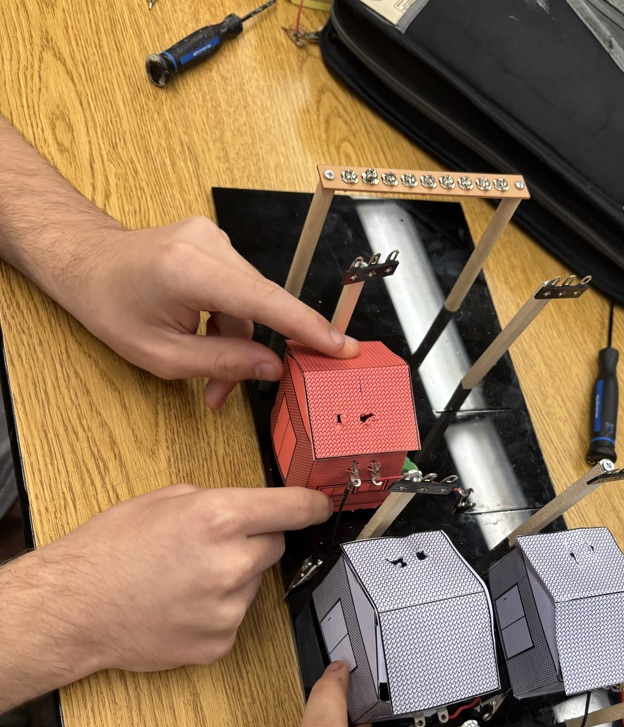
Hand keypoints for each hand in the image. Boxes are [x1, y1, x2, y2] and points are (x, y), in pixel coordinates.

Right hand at [1, 484, 331, 706]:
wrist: (74, 608)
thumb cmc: (109, 549)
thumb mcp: (164, 500)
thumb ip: (218, 500)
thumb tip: (254, 507)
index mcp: (219, 517)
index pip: (294, 508)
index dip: (312, 505)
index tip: (321, 507)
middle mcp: (232, 563)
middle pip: (276, 545)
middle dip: (253, 541)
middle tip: (210, 544)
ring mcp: (229, 608)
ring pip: (255, 582)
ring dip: (234, 576)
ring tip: (185, 577)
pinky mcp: (220, 641)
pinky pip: (237, 615)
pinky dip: (218, 609)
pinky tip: (182, 603)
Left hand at [65, 216, 358, 408]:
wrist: (85, 261)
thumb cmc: (110, 305)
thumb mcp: (161, 355)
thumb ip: (222, 362)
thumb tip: (271, 366)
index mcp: (189, 271)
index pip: (265, 302)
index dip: (307, 327)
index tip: (341, 346)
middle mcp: (207, 245)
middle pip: (259, 307)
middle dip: (251, 353)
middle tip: (225, 393)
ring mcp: (212, 238)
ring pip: (250, 303)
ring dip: (237, 341)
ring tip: (208, 377)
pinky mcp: (213, 242)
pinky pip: (239, 291)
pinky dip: (229, 321)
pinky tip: (206, 341)